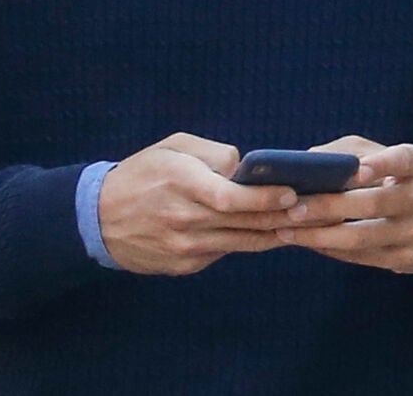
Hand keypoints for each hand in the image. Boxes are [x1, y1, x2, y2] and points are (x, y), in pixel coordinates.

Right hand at [96, 132, 299, 275]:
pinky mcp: (184, 265)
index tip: (291, 193)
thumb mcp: (170, 148)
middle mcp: (182, 218)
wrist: (98, 218)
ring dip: (275, 234)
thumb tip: (247, 168)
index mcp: (179, 182)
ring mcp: (184, 246)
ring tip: (303, 223)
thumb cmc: (140, 174)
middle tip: (314, 208)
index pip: (228, 197)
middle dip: (283, 216)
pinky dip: (247, 243)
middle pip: (243, 222)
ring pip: (241, 243)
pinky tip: (267, 233)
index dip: (263, 198)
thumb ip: (212, 153)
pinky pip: (224, 253)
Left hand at [276, 135, 412, 273]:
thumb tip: (306, 161)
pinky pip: (363, 257)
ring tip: (288, 230)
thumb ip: (347, 152)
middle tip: (293, 208)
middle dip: (328, 207)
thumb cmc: (395, 176)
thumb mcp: (380, 155)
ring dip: (320, 235)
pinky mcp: (409, 259)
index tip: (357, 170)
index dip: (382, 165)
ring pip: (363, 236)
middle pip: (374, 204)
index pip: (402, 161)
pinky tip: (308, 242)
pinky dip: (331, 249)